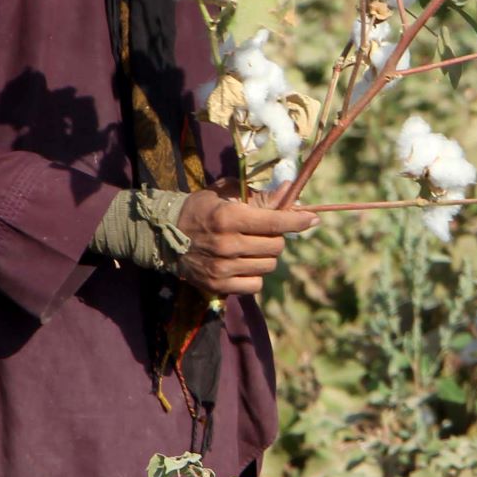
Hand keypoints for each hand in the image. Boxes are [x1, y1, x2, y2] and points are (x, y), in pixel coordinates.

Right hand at [174, 187, 319, 297]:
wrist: (164, 235)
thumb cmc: (201, 209)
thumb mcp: (227, 194)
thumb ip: (260, 196)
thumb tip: (291, 190)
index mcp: (229, 218)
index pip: (275, 221)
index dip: (297, 220)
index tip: (313, 219)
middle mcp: (227, 245)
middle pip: (276, 246)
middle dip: (277, 237)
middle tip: (265, 232)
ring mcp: (222, 268)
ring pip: (268, 266)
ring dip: (266, 256)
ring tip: (251, 247)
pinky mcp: (218, 286)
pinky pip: (255, 285)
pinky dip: (255, 276)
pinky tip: (243, 264)